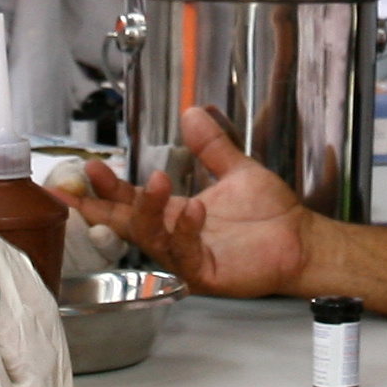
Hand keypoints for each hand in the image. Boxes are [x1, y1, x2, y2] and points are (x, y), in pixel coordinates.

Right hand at [60, 105, 311, 294]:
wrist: (301, 240)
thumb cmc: (270, 214)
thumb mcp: (237, 170)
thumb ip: (212, 145)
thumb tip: (192, 113)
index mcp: (174, 213)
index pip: (128, 201)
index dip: (104, 188)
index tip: (85, 168)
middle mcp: (174, 236)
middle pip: (127, 221)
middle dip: (104, 200)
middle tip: (94, 173)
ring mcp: (187, 257)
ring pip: (151, 237)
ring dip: (148, 209)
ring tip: (157, 180)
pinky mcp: (205, 273)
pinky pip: (185, 254)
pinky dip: (185, 231)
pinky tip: (194, 209)